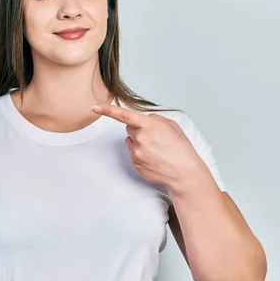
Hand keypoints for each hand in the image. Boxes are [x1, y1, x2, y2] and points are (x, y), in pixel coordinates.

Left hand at [91, 103, 205, 190]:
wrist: (185, 173)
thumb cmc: (181, 148)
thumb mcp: (171, 126)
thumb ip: (154, 119)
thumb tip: (144, 118)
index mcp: (150, 126)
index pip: (124, 115)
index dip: (108, 110)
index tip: (95, 107)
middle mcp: (141, 139)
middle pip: (129, 127)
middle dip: (138, 129)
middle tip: (154, 138)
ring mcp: (137, 153)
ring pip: (130, 141)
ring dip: (139, 142)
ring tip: (156, 149)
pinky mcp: (135, 164)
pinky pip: (133, 153)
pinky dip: (141, 154)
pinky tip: (154, 158)